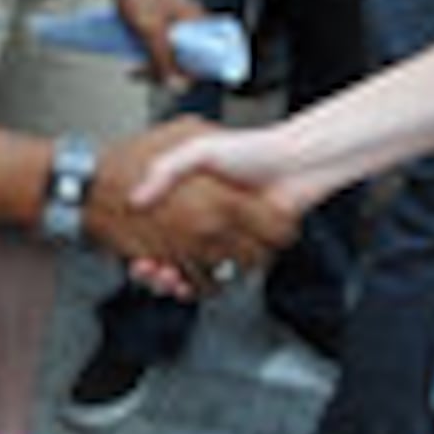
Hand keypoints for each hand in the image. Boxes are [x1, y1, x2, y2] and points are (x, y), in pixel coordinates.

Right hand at [92, 118, 304, 290]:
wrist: (298, 163)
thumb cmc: (252, 149)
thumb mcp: (200, 148)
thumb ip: (168, 170)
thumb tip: (135, 198)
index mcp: (190, 195)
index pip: (155, 227)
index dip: (140, 244)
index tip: (134, 254)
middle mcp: (206, 219)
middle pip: (170, 254)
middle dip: (155, 269)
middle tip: (148, 271)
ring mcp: (226, 236)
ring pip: (193, 271)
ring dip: (176, 280)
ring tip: (168, 280)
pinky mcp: (248, 252)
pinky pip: (224, 276)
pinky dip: (206, 285)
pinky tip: (191, 285)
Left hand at [109, 0, 199, 84]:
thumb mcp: (151, 30)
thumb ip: (164, 59)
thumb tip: (177, 86)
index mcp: (199, 25)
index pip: (206, 62)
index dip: (189, 76)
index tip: (168, 83)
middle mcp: (193, 24)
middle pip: (187, 60)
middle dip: (163, 73)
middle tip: (139, 74)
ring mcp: (178, 21)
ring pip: (172, 53)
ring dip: (153, 64)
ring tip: (133, 67)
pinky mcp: (165, 19)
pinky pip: (162, 43)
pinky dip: (149, 52)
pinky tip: (134, 54)